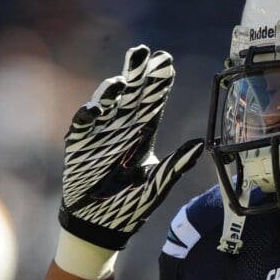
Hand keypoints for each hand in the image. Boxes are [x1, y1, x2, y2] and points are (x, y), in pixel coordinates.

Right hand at [59, 45, 203, 249]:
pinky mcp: (78, 148)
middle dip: (136, 75)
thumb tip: (200, 145)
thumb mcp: (157, 187)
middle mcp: (120, 131)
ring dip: (111, 93)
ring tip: (121, 81)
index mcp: (142, 137)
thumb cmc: (129, 207)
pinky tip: (96, 108)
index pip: (152, 104)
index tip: (166, 61)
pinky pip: (82, 127)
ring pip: (105, 106)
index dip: (158, 83)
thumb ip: (176, 166)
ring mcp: (98, 136)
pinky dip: (87, 117)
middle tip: (144, 52)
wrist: (99, 227)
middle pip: (130, 97)